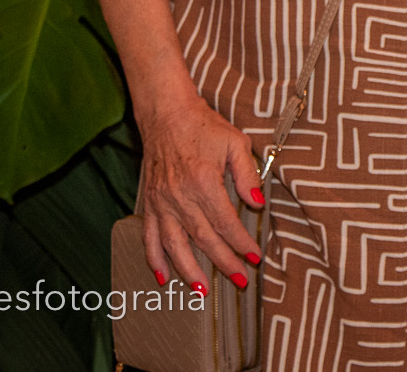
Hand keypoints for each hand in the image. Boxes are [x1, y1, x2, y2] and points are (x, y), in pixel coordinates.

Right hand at [136, 92, 264, 292]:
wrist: (166, 115)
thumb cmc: (204, 126)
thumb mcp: (235, 142)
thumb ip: (247, 174)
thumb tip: (257, 203)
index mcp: (203, 182)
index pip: (226, 222)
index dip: (241, 242)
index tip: (255, 256)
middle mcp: (180, 197)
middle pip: (204, 239)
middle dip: (223, 262)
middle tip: (240, 279)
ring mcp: (162, 202)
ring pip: (175, 245)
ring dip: (189, 270)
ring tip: (202, 291)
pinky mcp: (150, 203)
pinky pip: (149, 237)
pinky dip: (155, 259)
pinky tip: (163, 277)